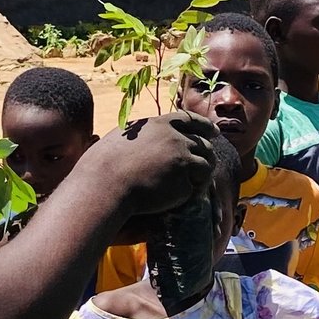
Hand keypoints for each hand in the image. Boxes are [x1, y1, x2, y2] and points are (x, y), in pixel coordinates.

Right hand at [85, 112, 216, 220]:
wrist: (106, 184)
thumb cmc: (105, 163)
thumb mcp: (124, 136)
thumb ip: (144, 134)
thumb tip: (148, 136)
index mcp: (161, 124)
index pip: (190, 120)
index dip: (204, 126)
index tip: (214, 131)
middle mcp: (176, 139)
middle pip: (204, 144)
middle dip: (207, 154)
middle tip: (207, 164)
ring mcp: (183, 160)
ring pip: (206, 165)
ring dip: (203, 175)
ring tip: (195, 184)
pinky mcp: (185, 182)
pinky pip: (195, 188)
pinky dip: (190, 193)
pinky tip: (179, 198)